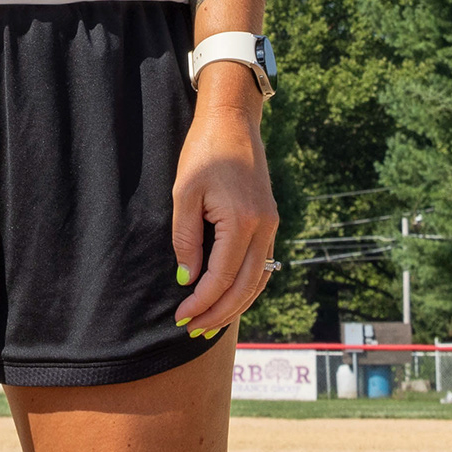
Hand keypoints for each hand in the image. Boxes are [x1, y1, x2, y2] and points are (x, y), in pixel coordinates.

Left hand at [171, 83, 278, 337]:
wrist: (232, 120)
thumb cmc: (204, 151)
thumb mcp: (184, 193)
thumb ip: (187, 239)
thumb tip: (188, 279)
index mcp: (242, 221)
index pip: (221, 278)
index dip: (200, 303)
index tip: (180, 318)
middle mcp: (264, 227)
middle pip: (244, 288)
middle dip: (218, 314)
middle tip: (193, 331)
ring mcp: (271, 224)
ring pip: (258, 280)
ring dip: (235, 306)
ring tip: (210, 324)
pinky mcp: (270, 220)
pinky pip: (261, 265)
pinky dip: (247, 287)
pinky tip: (229, 298)